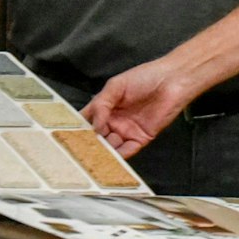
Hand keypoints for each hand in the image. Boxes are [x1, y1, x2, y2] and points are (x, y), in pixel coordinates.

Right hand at [83, 57, 202, 155]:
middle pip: (97, 137)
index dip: (77, 129)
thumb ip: (101, 104)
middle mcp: (114, 121)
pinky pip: (127, 151)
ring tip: (90, 160)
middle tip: (76, 154)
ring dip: (101, 153)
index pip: (87, 120)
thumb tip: (93, 125)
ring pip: (110, 147)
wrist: (172, 81)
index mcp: (105, 107)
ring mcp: (126, 131)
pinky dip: (118, 158)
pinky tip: (109, 161)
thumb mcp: (116, 86)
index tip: (66, 138)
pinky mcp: (140, 138)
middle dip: (88, 145)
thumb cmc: (146, 77)